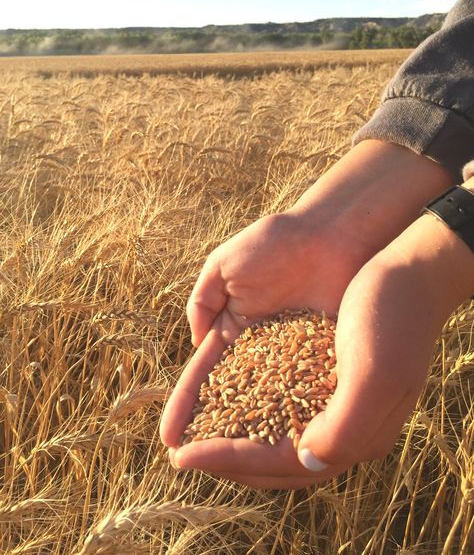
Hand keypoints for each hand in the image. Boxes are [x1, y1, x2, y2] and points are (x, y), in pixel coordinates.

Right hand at [160, 141, 453, 487]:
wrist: (332, 232)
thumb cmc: (276, 242)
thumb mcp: (224, 265)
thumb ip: (203, 301)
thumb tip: (197, 344)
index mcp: (235, 327)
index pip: (205, 374)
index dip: (187, 405)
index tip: (169, 437)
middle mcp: (262, 349)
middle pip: (233, 398)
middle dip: (212, 429)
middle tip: (193, 464)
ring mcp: (293, 358)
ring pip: (265, 405)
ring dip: (247, 435)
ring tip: (227, 468)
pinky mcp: (324, 360)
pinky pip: (303, 396)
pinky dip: (290, 421)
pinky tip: (281, 451)